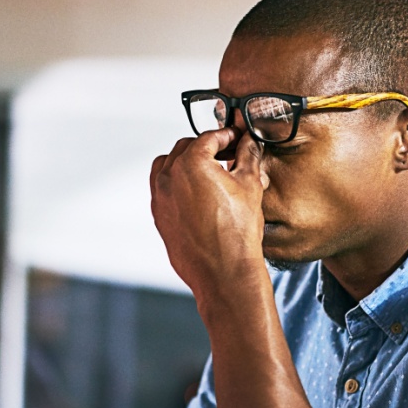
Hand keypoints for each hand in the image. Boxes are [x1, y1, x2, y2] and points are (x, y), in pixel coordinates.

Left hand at [149, 128, 270, 297]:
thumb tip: (248, 143)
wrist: (224, 271)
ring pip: (168, 166)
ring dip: (187, 162)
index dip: (227, 135)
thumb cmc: (237, 232)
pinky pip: (163, 189)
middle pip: (186, 147)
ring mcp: (160, 197)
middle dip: (207, 147)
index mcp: (191, 162)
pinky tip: (197, 193)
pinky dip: (177, 183)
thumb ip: (247, 156)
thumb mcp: (249, 185)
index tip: (236, 138)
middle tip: (227, 153)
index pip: (209, 137)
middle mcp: (169, 176)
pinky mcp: (158, 215)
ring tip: (209, 172)